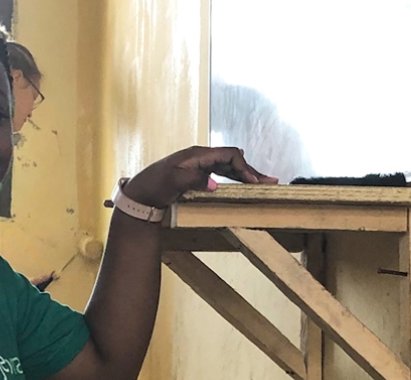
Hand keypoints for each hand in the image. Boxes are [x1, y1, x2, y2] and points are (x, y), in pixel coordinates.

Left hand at [122, 146, 277, 208]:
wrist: (139, 194)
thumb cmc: (153, 185)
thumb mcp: (172, 182)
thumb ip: (194, 180)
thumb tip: (214, 184)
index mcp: (197, 155)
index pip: (229, 155)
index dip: (244, 168)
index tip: (254, 183)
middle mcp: (201, 158)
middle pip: (233, 160)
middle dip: (251, 171)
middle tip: (271, 181)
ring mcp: (199, 166)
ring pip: (229, 167)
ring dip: (246, 175)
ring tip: (263, 183)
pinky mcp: (197, 175)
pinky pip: (222, 174)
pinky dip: (235, 179)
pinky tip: (243, 184)